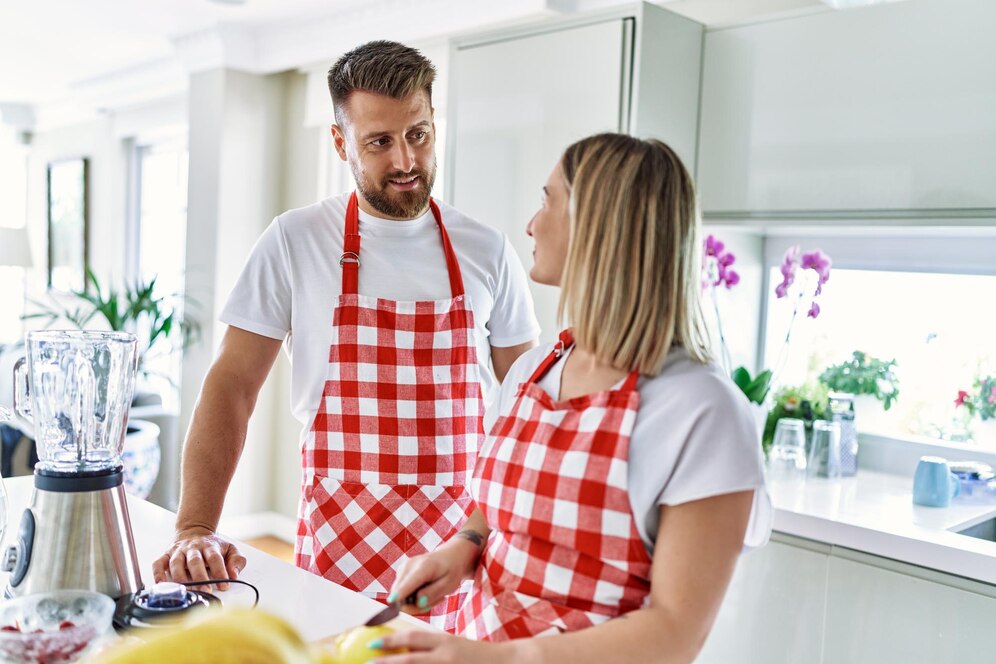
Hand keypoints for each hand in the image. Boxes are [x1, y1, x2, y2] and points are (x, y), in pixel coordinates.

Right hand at [151, 527, 246, 591]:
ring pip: (176, 563)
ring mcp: (178, 551)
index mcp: (209, 546)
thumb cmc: (212, 546)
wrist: (194, 531)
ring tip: (187, 590)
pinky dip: (158, 573)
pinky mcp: (166, 555)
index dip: (220, 572)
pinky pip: (158, 563)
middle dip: (200, 577)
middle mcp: (192, 548)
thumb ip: (237, 560)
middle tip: (206, 591)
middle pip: (195, 561)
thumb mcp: (230, 549)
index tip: (224, 585)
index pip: (215, 558)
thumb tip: (234, 574)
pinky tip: (161, 583)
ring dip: (180, 577)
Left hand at [370, 630, 515, 663]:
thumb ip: (434, 648)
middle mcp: (446, 656)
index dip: (391, 639)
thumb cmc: (479, 657)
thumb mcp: (455, 646)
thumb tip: (406, 651)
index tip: (372, 642)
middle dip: (387, 663)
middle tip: (368, 663)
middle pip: (411, 659)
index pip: (414, 638)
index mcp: (445, 642)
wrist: (508, 663)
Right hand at [389, 533, 483, 613]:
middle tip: (436, 600)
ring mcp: (402, 569)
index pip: (409, 583)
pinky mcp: (400, 573)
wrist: (449, 557)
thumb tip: (418, 602)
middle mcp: (408, 566)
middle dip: (415, 606)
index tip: (391, 602)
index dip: (399, 594)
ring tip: (433, 593)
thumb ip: (433, 593)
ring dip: (416, 602)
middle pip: (401, 595)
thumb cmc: (450, 570)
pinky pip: (402, 594)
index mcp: (424, 567)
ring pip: (400, 597)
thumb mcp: (449, 584)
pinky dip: (413, 597)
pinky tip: (426, 590)